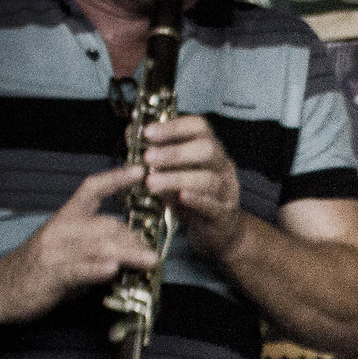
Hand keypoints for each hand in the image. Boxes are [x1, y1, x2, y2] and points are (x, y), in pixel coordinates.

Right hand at [0, 163, 156, 321]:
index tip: (140, 170)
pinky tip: (112, 269)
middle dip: (134, 239)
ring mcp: (54, 252)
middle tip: (152, 254)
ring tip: (148, 261)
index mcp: (64, 218)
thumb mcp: (70, 251)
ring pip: (98, 246)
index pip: (91, 190)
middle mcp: (59, 230)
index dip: (116, 178)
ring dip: (128, 254)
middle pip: (105, 225)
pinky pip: (78, 269)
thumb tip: (134, 251)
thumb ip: (98, 246)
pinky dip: (97, 269)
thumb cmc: (39, 269)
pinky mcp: (50, 275)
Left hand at [139, 114, 247, 257]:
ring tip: (151, 183)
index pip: (199, 127)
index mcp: (210, 150)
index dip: (174, 126)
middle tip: (148, 158)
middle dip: (175, 152)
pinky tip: (180, 197)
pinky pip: (214, 205)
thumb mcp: (173, 174)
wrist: (217, 232)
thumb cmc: (192, 199)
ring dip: (178, 178)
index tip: (148, 133)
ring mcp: (226, 190)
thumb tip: (130, 136)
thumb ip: (156, 157)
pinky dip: (197, 199)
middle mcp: (222, 166)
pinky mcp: (224, 214)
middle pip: (207, 149)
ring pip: (209, 179)